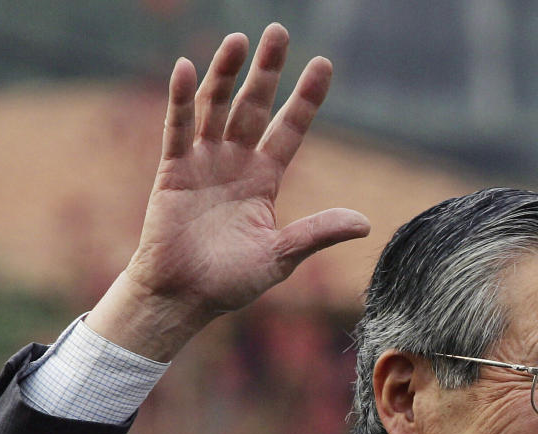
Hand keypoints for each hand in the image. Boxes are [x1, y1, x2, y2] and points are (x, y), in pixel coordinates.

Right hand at [86, 25, 368, 359]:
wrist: (183, 298)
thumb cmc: (231, 281)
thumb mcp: (281, 256)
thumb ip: (316, 234)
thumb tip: (366, 223)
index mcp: (263, 180)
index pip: (289, 130)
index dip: (305, 99)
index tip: (323, 64)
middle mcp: (234, 163)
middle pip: (254, 107)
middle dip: (267, 71)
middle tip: (279, 31)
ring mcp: (202, 163)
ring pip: (216, 108)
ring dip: (226, 74)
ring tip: (239, 39)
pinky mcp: (172, 171)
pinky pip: (177, 129)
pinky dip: (180, 100)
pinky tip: (184, 67)